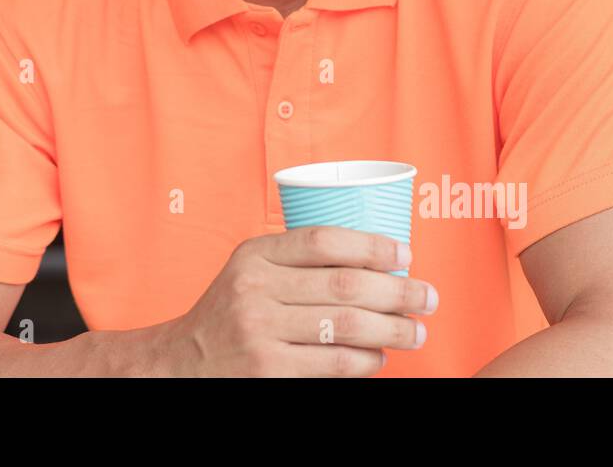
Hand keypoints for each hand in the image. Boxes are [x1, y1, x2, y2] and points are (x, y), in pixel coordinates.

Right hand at [153, 225, 437, 375]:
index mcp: (253, 256)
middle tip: (428, 297)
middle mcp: (254, 291)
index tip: (405, 253)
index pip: (322, 241)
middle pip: (344, 286)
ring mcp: (261, 333)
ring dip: (393, 329)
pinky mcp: (269, 371)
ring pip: (346, 327)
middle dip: (398, 291)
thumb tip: (377, 260)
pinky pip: (334, 364)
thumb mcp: (250, 270)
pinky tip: (381, 356)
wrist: (184, 360)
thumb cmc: (232, 310)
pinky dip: (367, 361)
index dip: (371, 245)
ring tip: (417, 331)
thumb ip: (296, 259)